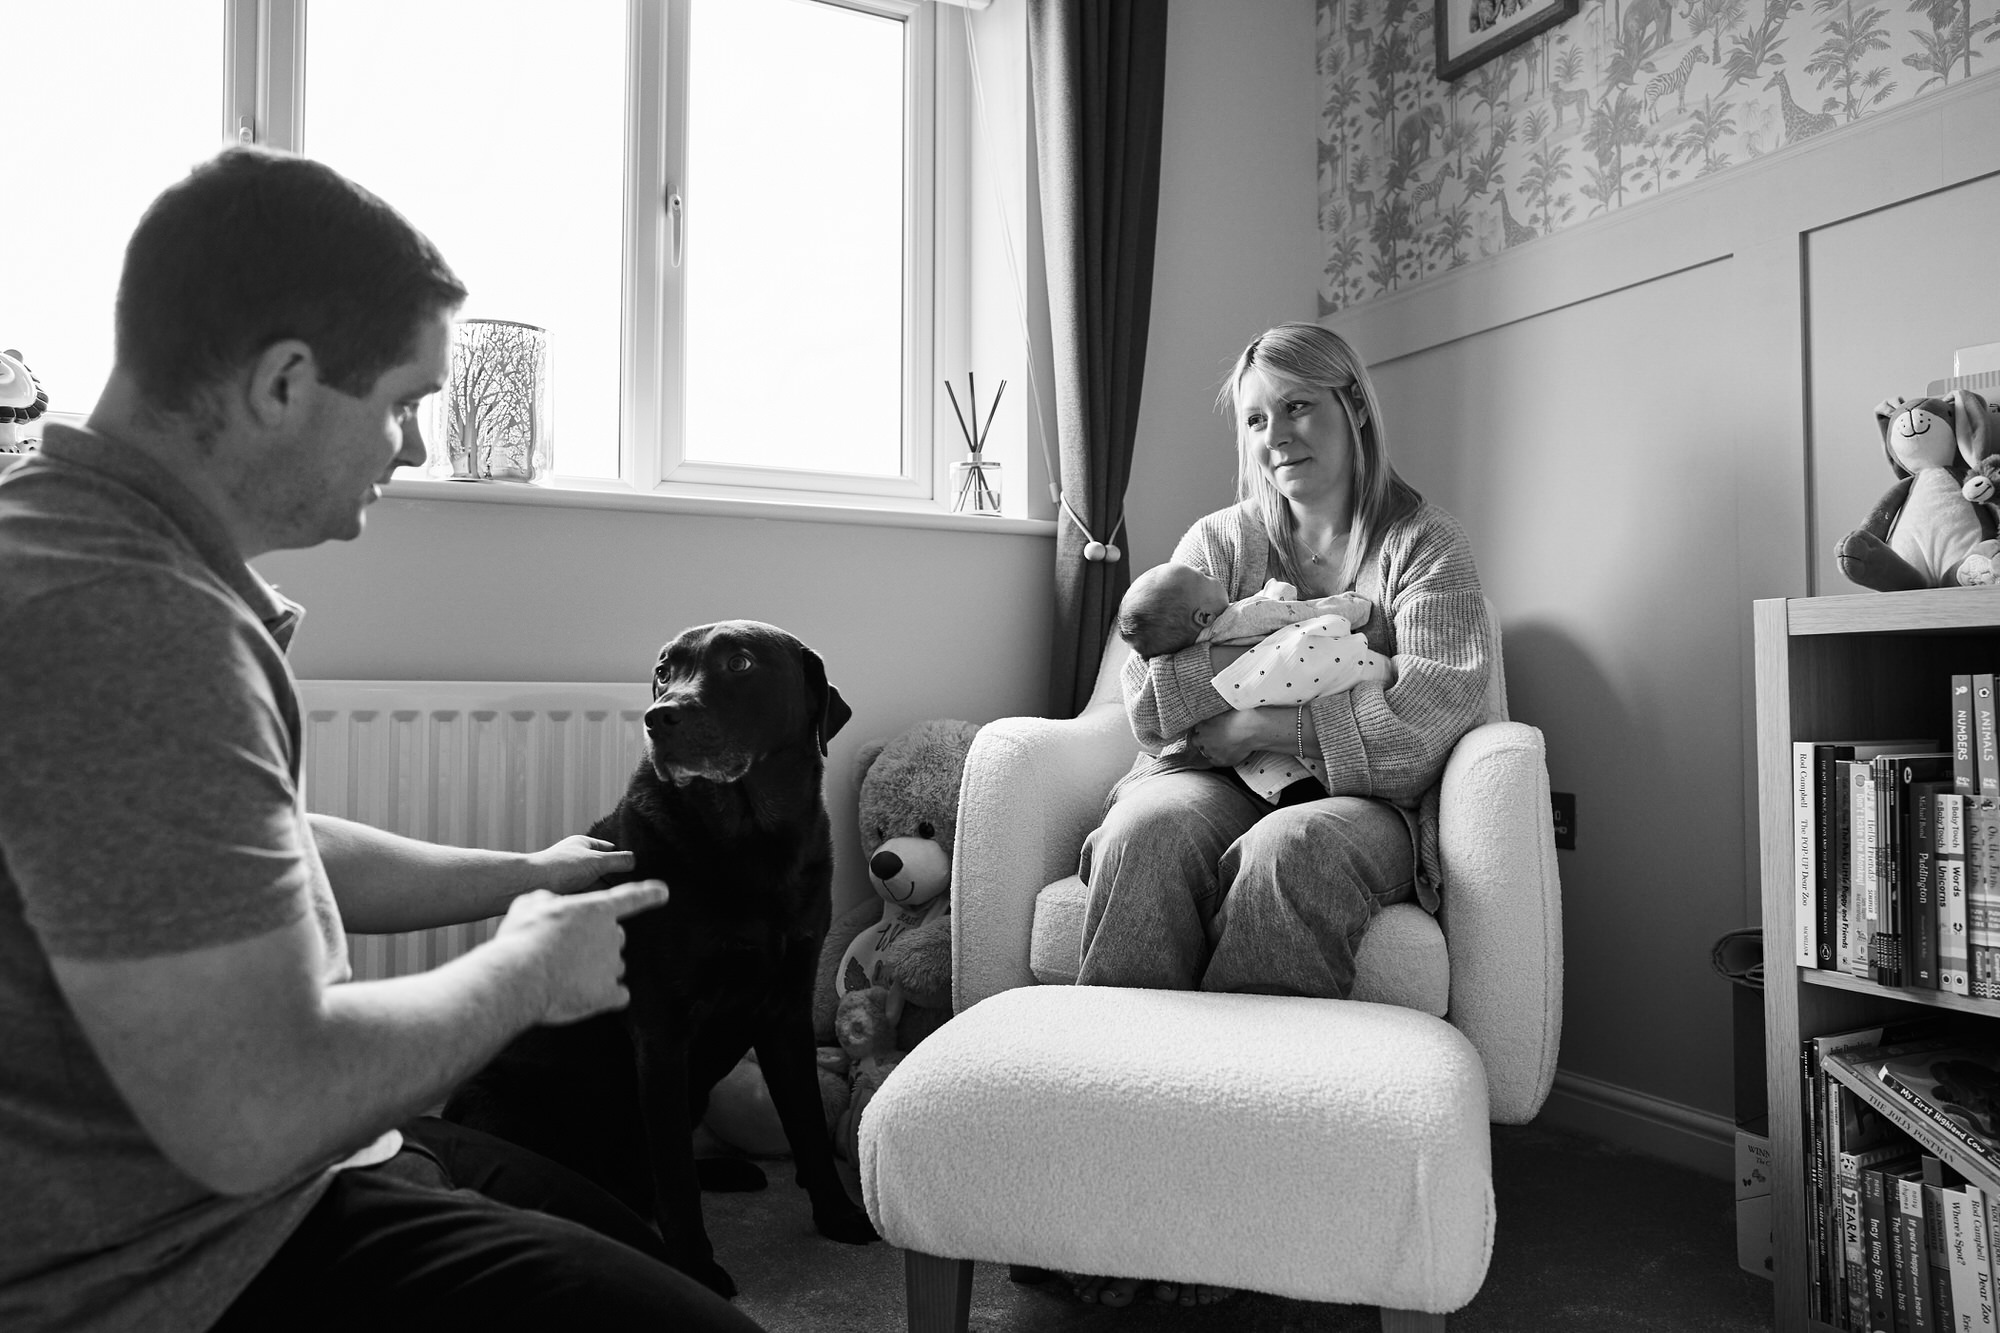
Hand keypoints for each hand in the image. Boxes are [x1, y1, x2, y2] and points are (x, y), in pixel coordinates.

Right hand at [494, 879, 669, 1024]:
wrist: (519, 977)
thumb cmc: (521, 939)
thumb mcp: (529, 907)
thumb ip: (546, 902)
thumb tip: (550, 904)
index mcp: (596, 910)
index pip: (631, 898)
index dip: (648, 894)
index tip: (663, 893)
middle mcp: (611, 935)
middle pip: (615, 938)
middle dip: (597, 943)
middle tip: (566, 953)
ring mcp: (612, 965)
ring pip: (613, 967)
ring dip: (596, 971)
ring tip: (565, 976)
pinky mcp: (608, 994)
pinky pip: (618, 995)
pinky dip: (606, 996)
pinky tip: (586, 997)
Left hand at [525, 834, 635, 894]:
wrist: (530, 885)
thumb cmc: (561, 867)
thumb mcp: (597, 861)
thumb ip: (618, 861)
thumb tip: (634, 860)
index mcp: (584, 844)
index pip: (610, 849)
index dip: (622, 859)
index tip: (636, 870)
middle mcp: (577, 859)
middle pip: (603, 870)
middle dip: (613, 879)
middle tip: (629, 890)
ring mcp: (570, 877)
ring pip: (594, 886)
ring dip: (602, 894)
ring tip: (616, 902)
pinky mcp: (565, 894)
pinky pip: (584, 898)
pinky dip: (591, 903)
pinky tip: (600, 909)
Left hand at [1187, 710, 1270, 767]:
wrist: (1251, 729)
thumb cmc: (1240, 716)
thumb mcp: (1223, 710)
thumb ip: (1214, 716)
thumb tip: (1214, 717)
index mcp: (1202, 725)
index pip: (1196, 729)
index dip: (1202, 729)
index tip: (1208, 728)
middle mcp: (1203, 739)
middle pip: (1196, 741)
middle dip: (1202, 739)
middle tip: (1212, 737)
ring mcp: (1211, 751)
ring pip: (1205, 752)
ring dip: (1210, 749)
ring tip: (1220, 745)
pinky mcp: (1220, 761)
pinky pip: (1213, 761)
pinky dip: (1217, 758)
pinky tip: (1223, 753)